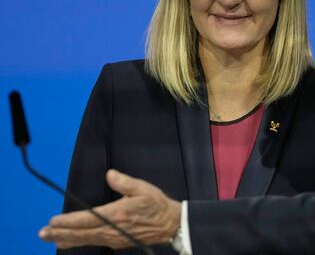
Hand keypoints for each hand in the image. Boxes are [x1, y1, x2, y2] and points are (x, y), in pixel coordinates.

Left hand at [39, 169, 180, 249]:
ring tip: (50, 238)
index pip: (88, 218)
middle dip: (61, 232)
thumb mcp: (143, 188)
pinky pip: (93, 242)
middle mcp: (113, 229)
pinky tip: (69, 242)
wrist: (170, 224)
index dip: (69, 221)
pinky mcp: (117, 242)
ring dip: (66, 238)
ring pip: (86, 239)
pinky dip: (79, 242)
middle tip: (43, 232)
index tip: (54, 220)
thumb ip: (124, 182)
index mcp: (118, 214)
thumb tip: (109, 174)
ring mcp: (114, 237)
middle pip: (82, 232)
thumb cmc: (156, 205)